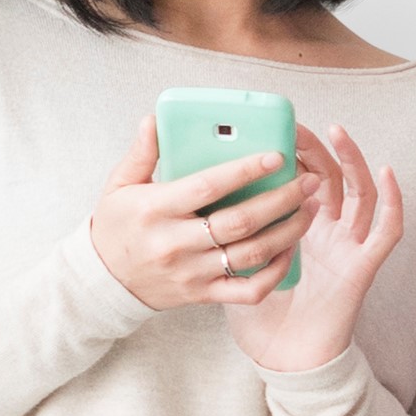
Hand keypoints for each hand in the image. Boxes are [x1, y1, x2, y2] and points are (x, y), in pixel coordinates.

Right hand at [89, 115, 320, 311]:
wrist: (104, 281)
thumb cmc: (117, 226)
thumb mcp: (119, 185)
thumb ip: (141, 153)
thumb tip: (155, 119)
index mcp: (154, 209)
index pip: (207, 187)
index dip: (245, 170)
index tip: (276, 155)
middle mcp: (174, 243)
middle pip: (239, 221)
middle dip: (281, 199)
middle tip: (308, 181)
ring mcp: (191, 273)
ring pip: (250, 254)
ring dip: (287, 231)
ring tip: (310, 209)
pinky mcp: (202, 295)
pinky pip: (247, 290)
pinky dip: (274, 272)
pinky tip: (290, 249)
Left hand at [223, 124, 406, 372]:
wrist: (283, 363)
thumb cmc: (259, 321)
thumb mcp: (232, 265)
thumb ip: (220, 233)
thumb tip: (188, 197)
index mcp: (297, 230)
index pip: (297, 179)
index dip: (291, 153)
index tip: (271, 128)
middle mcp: (326, 234)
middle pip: (328, 178)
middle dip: (315, 149)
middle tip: (296, 125)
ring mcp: (347, 247)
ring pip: (359, 193)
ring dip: (352, 160)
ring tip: (336, 132)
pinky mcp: (362, 266)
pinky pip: (386, 230)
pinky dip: (393, 201)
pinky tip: (387, 173)